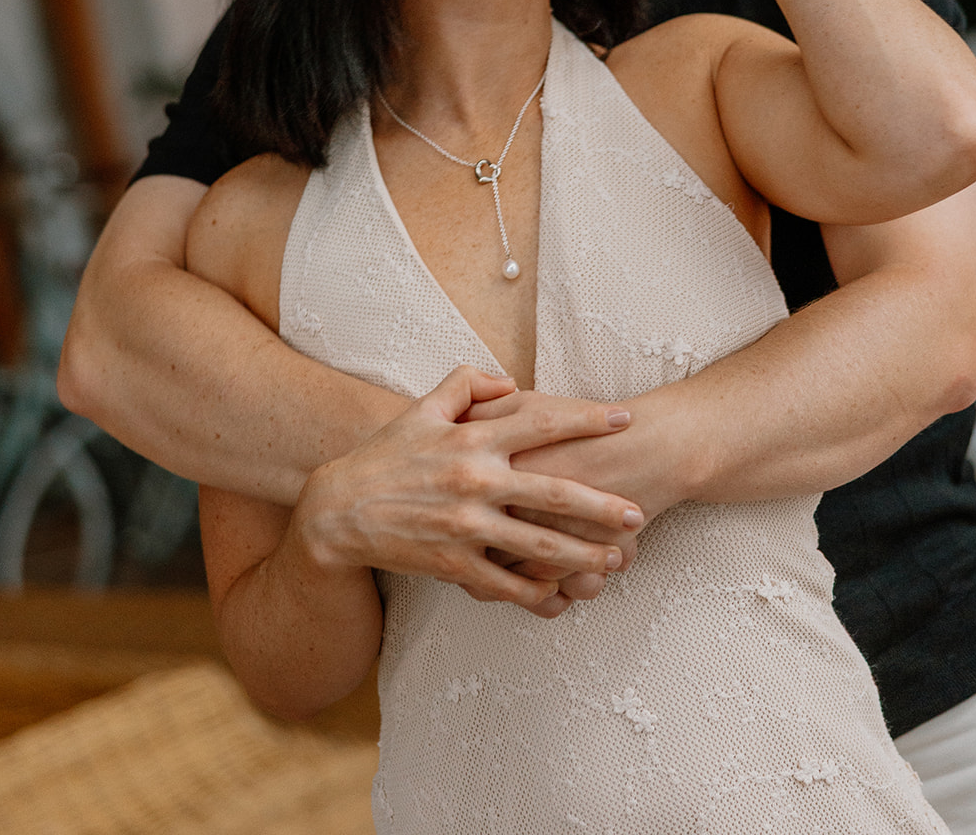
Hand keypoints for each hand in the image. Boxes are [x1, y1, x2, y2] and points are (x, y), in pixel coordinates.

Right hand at [287, 366, 643, 611]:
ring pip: (539, 545)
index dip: (587, 420)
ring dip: (584, 553)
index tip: (624, 419)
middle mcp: (476, 481)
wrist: (337, 512)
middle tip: (638, 511)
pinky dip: (538, 591)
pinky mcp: (453, 564)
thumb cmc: (385, 456)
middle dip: (602, 504)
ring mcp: (466, 527)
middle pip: (555, 492)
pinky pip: (506, 583)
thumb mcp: (422, 408)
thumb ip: (468, 384)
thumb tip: (511, 383)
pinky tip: (563, 593)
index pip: (542, 422)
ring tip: (617, 558)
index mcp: (473, 439)